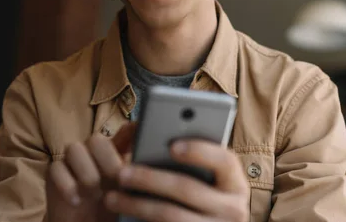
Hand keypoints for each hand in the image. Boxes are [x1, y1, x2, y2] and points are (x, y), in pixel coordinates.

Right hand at [46, 123, 136, 221]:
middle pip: (96, 139)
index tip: (138, 129)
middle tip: (115, 178)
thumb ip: (134, 171)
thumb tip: (151, 155)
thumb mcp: (126, 192)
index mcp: (112, 156)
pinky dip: (67, 185)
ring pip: (74, 148)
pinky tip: (76, 200)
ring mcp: (70, 161)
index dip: (130, 130)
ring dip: (86, 172)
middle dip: (107, 159)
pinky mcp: (53, 173)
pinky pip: (56, 167)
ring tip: (93, 193)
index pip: (123, 135)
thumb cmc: (106, 209)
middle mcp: (91, 153)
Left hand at [103, 140, 248, 221]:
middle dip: (150, 179)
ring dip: (137, 205)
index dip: (200, 151)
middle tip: (120, 173)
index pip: (225, 161)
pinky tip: (122, 217)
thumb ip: (185, 158)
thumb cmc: (199, 197)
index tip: (172, 145)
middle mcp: (233, 209)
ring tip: (111, 197)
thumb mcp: (204, 180)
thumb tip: (145, 131)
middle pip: (188, 189)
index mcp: (234, 184)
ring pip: (171, 216)